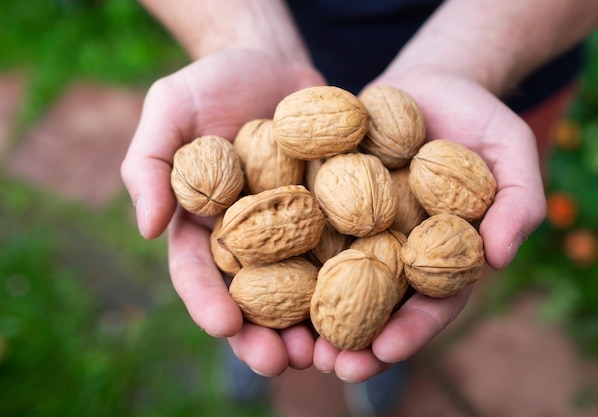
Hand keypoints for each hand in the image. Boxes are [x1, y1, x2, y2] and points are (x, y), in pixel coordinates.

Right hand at [121, 49, 324, 375]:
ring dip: (314, 324)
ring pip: (302, 287)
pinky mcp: (333, 212)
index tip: (224, 326)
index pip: (199, 272)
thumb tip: (145, 227)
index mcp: (205, 225)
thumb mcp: (170, 109)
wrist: (273, 62)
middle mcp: (250, 237)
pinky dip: (355, 279)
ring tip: (329, 352)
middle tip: (282, 362)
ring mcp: (294, 229)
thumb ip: (149, 163)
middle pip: (254, 296)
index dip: (208, 302)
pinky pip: (344, 248)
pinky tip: (374, 304)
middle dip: (264, 334)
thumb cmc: (213, 83)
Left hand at [312, 71, 546, 380]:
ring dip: (310, 312)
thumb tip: (499, 257)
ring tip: (287, 341)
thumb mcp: (511, 150)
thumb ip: (517, 201)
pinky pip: (301, 227)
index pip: (429, 302)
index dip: (411, 329)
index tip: (386, 352)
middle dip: (353, 339)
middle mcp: (394, 248)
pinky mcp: (325, 199)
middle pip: (374, 303)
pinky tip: (254, 274)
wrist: (428, 82)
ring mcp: (357, 227)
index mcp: (439, 253)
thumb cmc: (478, 117)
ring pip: (331, 276)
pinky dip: (282, 252)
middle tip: (331, 367)